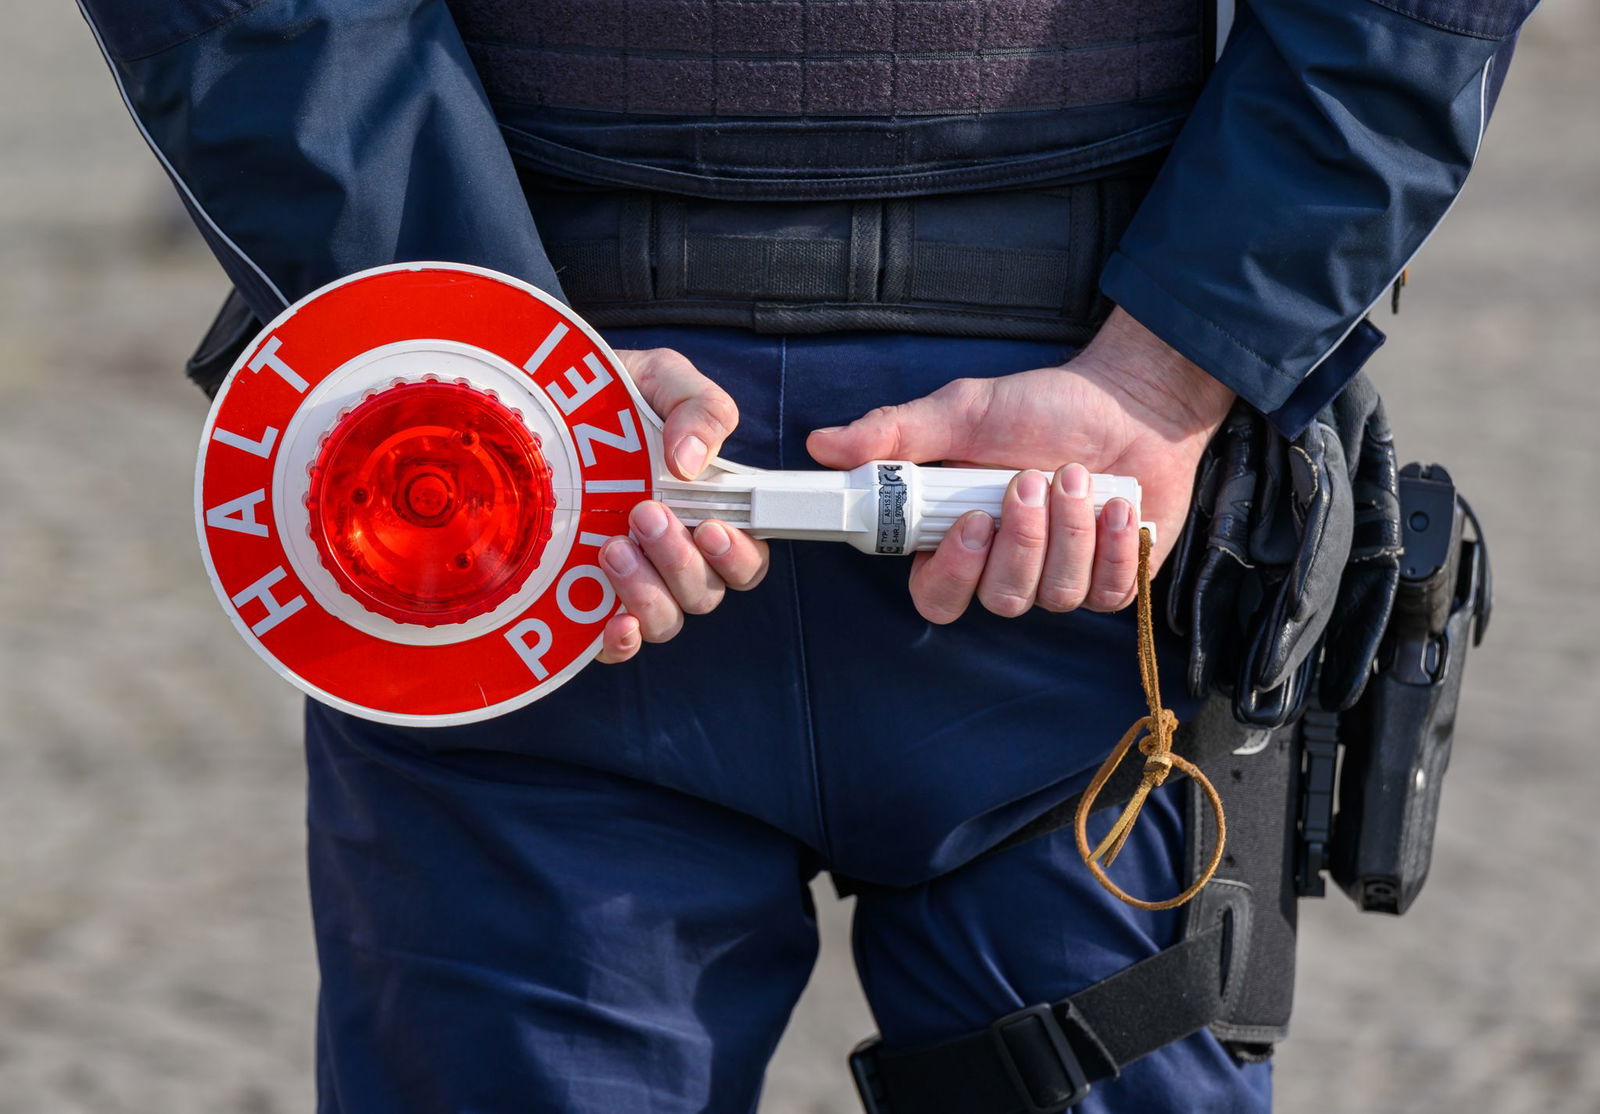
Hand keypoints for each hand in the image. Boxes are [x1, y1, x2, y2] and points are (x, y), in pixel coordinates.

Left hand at [595, 348, 769, 663]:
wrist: (544, 406)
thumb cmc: (615, 396)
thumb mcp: (663, 380)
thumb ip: (699, 408)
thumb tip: (693, 462)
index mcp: (710, 510)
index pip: (745, 557)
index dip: (738, 554)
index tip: (709, 526)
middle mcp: (677, 557)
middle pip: (706, 592)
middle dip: (680, 561)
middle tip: (645, 514)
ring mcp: (634, 583)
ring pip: (668, 619)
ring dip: (648, 592)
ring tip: (612, 547)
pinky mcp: (588, 605)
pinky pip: (618, 644)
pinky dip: (622, 641)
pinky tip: (612, 623)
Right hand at [807, 309, 1235, 621]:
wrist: (1132, 400)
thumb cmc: (1044, 407)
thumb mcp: (964, 412)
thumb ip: (895, 434)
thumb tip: (821, 445)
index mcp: (961, 540)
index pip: (937, 596)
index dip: (953, 572)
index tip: (972, 521)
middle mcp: (1008, 570)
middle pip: (1000, 600)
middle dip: (1022, 539)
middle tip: (1030, 479)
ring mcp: (1062, 582)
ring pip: (1055, 595)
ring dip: (1068, 529)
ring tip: (1076, 475)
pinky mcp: (1114, 583)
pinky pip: (1107, 593)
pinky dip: (1112, 544)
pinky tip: (1115, 501)